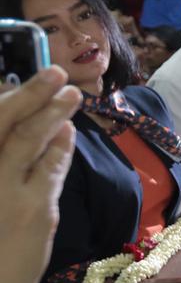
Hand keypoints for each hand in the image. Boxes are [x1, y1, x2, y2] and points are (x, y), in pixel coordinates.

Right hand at [0, 67, 80, 282]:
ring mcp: (3, 192)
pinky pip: (51, 169)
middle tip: (54, 72)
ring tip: (71, 94)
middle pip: (2, 123)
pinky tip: (67, 133)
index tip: (18, 83)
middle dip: (28, 94)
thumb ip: (1, 164)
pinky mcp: (34, 210)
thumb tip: (19, 131)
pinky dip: (60, 148)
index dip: (4, 100)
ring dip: (52, 112)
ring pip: (28, 140)